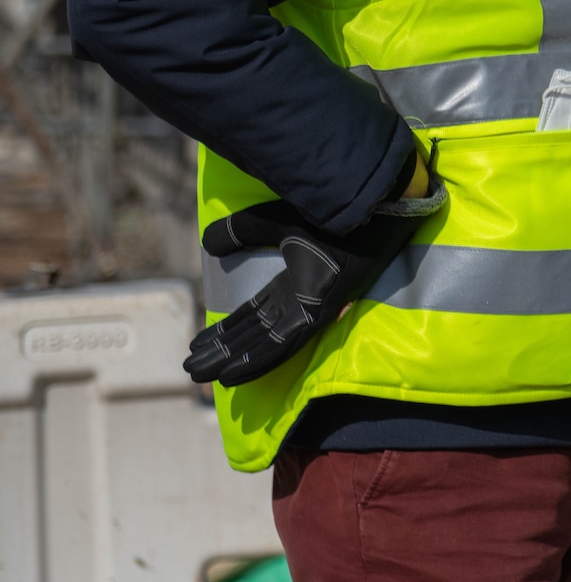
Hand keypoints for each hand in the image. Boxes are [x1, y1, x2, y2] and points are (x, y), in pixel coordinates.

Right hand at [185, 189, 441, 387]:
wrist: (367, 205)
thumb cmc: (330, 210)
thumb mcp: (275, 219)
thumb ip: (242, 231)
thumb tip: (207, 243)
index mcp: (294, 281)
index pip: (254, 313)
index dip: (226, 330)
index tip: (198, 343)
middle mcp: (300, 299)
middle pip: (255, 333)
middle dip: (223, 351)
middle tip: (191, 369)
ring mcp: (312, 307)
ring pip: (265, 344)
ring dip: (232, 362)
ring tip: (201, 377)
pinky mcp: (321, 310)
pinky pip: (285, 343)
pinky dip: (256, 360)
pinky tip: (231, 375)